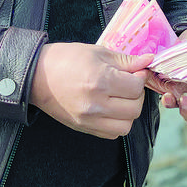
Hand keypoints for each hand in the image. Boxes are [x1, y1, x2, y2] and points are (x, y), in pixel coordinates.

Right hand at [29, 42, 153, 138]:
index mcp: (100, 81)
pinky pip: (112, 134)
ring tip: (120, 98)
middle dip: (137, 95)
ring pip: (126, 126)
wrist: (37, 76)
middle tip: (129, 84)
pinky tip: (110, 109)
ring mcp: (89, 119)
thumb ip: (126, 60)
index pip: (136, 87)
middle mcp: (96, 104)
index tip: (135, 72)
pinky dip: (117, 123)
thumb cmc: (67, 59)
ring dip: (129, 112)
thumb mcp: (98, 52)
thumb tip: (149, 61)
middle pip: (135, 108)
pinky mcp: (84, 128)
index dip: (140, 78)